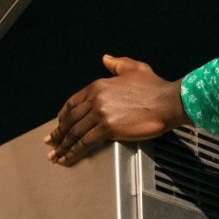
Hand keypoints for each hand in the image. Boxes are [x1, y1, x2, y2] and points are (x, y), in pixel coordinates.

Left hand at [48, 56, 188, 165]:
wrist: (168, 101)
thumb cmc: (154, 87)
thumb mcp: (134, 68)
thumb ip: (117, 64)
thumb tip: (106, 59)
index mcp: (98, 86)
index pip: (72, 103)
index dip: (63, 116)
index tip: (58, 125)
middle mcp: (96, 99)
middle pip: (70, 119)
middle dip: (58, 133)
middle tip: (50, 143)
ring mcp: (100, 114)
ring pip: (75, 133)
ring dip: (62, 146)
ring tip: (55, 156)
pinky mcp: (107, 128)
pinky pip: (84, 143)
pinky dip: (73, 153)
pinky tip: (67, 159)